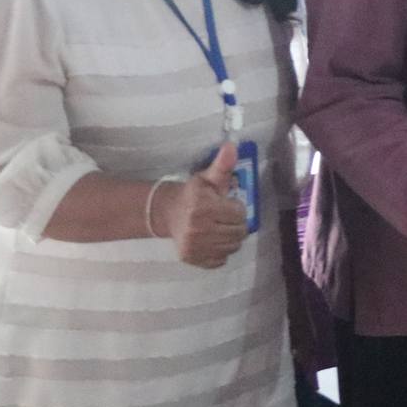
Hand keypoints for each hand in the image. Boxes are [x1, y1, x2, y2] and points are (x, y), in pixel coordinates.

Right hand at [158, 142, 250, 268]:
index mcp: (203, 208)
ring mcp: (195, 247)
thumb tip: (233, 146)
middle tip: (224, 217)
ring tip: (219, 227)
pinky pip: (221, 260)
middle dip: (236, 223)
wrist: (167, 213)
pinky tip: (212, 240)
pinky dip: (220, 251)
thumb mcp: (207, 178)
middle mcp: (198, 230)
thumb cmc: (192, 194)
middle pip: (239, 232)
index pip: (239, 213)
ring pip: (232, 247)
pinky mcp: (192, 259)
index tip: (226, 204)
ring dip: (230, 237)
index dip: (236, 207)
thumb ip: (223, 165)